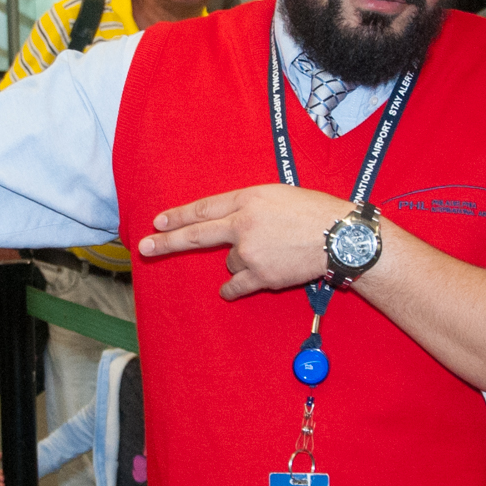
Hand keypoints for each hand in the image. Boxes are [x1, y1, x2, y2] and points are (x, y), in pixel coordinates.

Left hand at [138, 184, 345, 301]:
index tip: (158, 222)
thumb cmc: (315, 213)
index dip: (179, 215)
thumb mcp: (278, 196)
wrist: (341, 238)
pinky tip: (233, 289)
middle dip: (167, 242)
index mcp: (248, 198)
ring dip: (243, 261)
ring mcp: (249, 252)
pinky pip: (236, 285)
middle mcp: (243, 224)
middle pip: (197, 234)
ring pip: (230, 263)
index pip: (204, 207)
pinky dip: (234, 287)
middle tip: (144, 248)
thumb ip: (249, 207)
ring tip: (275, 253)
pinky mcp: (260, 276)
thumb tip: (229, 223)